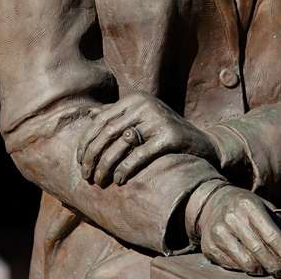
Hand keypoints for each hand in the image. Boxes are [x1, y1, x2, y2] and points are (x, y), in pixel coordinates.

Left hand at [77, 92, 219, 187]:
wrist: (202, 143)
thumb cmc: (164, 134)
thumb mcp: (141, 120)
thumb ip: (118, 116)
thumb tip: (90, 115)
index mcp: (134, 99)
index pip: (100, 120)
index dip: (85, 143)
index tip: (79, 162)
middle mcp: (145, 104)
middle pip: (107, 132)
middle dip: (92, 156)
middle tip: (86, 176)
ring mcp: (158, 119)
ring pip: (120, 144)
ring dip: (105, 166)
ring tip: (100, 181)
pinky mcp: (169, 136)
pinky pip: (139, 155)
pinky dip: (126, 169)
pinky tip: (119, 181)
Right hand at [195, 186, 280, 277]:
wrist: (213, 201)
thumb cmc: (247, 207)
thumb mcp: (266, 208)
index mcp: (250, 205)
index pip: (274, 237)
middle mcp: (232, 218)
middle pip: (261, 254)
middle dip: (278, 268)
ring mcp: (218, 232)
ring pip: (248, 264)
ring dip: (262, 270)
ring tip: (265, 264)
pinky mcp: (209, 246)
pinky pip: (234, 267)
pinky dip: (245, 268)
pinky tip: (247, 258)